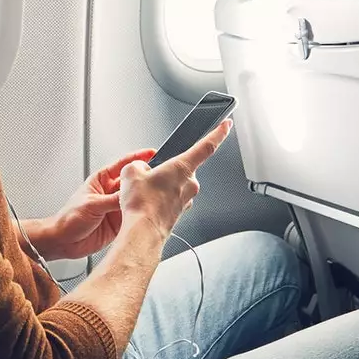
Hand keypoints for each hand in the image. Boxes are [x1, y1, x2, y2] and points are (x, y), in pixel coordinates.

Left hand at [37, 148, 157, 259]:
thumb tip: (130, 195)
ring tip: (155, 199)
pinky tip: (147, 215)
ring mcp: (115, 208)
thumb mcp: (92, 204)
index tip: (152, 153)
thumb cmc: (68, 219)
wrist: (63, 242)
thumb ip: (113, 200)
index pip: (122, 165)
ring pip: (135, 200)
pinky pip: (134, 217)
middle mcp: (110, 193)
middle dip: (144, 181)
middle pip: (132, 183)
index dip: (137, 158)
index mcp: (101, 181)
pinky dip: (141, 216)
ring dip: (143, 200)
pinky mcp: (119, 223)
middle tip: (158, 179)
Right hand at [119, 119, 231, 241]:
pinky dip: (159, 200)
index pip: (207, 146)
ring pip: (175, 185)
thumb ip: (139, 164)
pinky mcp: (180, 212)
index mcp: (183, 167)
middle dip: (166, 169)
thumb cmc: (142, 206)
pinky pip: (170, 199)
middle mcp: (190, 184)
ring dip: (161, 186)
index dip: (218, 133)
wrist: (143, 232)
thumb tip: (141, 170)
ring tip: (143, 194)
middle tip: (147, 177)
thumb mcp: (131, 172)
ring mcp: (186, 200)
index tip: (227, 126)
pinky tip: (146, 204)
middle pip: (181, 168)